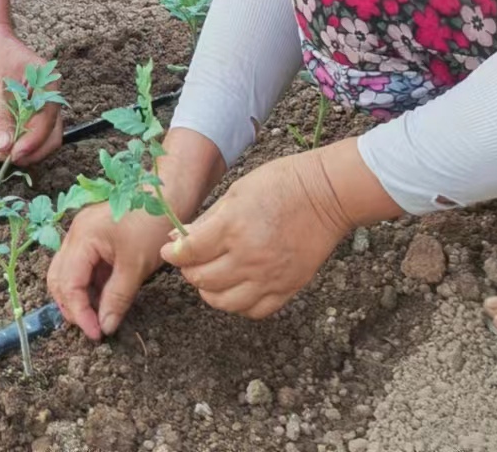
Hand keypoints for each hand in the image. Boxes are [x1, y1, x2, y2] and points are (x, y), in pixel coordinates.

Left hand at [0, 33, 65, 166]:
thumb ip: (1, 119)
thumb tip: (4, 147)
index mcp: (48, 86)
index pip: (47, 123)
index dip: (31, 142)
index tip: (12, 154)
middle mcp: (50, 99)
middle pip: (50, 136)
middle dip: (29, 151)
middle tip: (4, 158)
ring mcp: (41, 107)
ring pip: (40, 139)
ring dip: (19, 149)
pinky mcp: (29, 114)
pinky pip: (28, 135)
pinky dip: (14, 143)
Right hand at [47, 202, 174, 340]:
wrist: (168, 193)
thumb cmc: (152, 224)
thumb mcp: (136, 267)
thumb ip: (117, 298)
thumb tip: (104, 327)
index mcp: (82, 238)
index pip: (68, 284)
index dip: (79, 313)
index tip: (96, 334)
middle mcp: (75, 235)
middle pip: (59, 278)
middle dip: (72, 306)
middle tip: (92, 327)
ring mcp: (83, 234)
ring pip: (69, 273)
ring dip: (80, 297)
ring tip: (99, 316)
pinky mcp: (94, 237)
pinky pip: (83, 266)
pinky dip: (90, 285)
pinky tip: (104, 298)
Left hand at [161, 142, 389, 317]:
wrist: (326, 195)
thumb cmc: (281, 184)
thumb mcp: (236, 191)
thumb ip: (207, 219)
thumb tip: (178, 237)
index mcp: (232, 228)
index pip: (189, 253)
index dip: (173, 253)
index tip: (170, 250)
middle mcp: (249, 257)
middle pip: (202, 280)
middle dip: (189, 270)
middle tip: (191, 259)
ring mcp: (269, 277)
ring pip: (224, 302)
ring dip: (210, 291)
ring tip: (211, 276)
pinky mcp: (287, 288)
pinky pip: (253, 311)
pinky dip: (239, 304)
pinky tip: (236, 288)